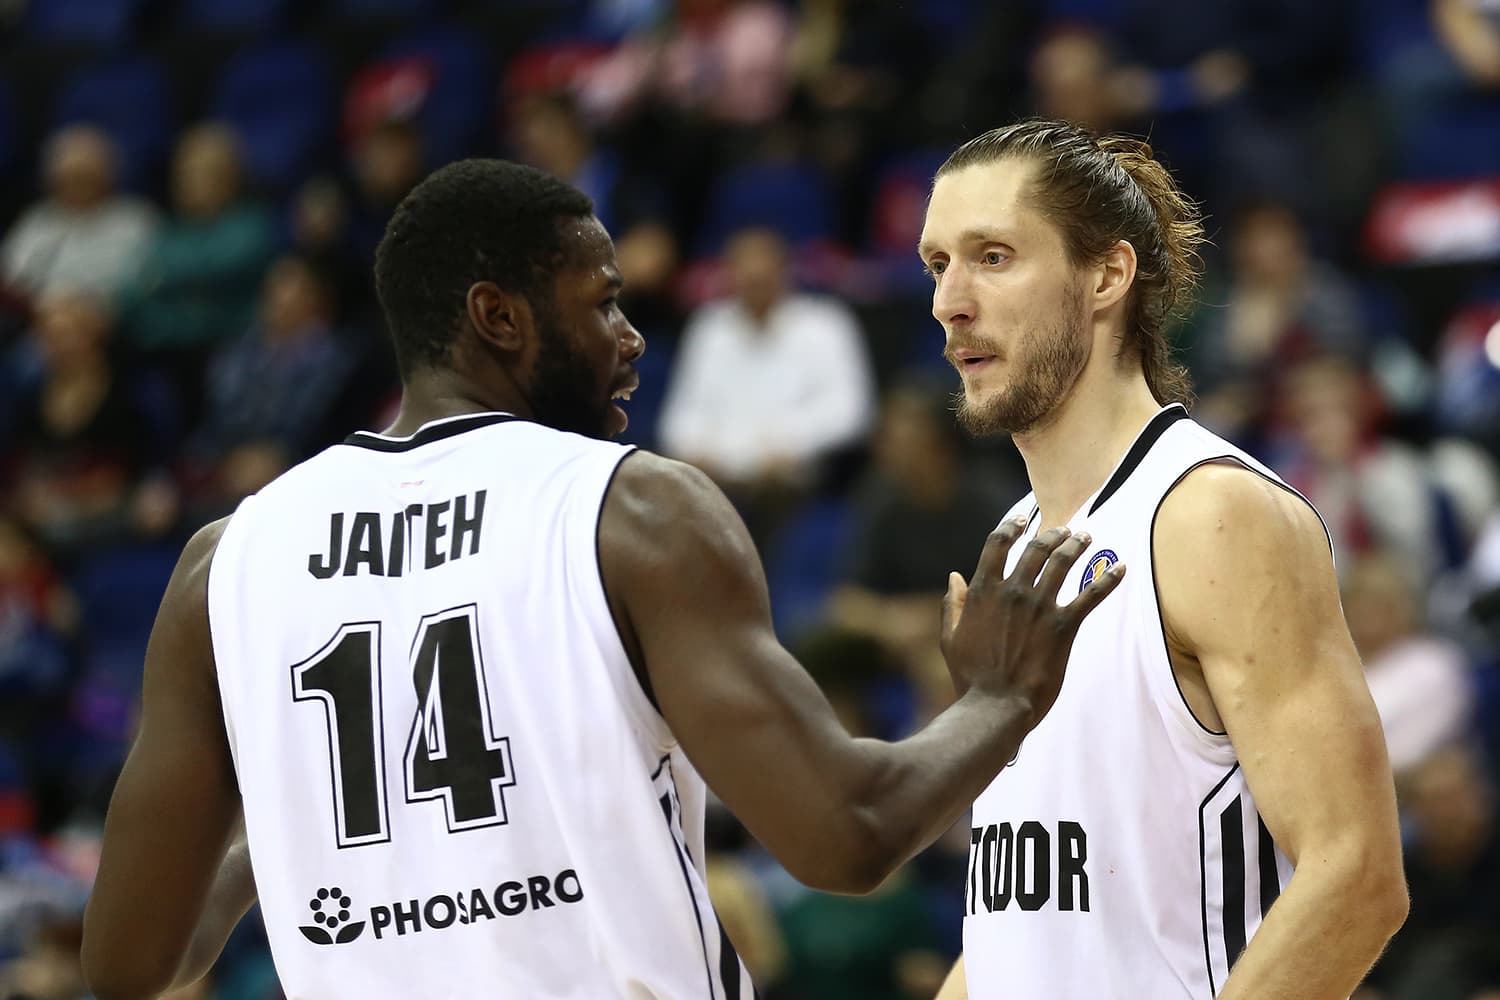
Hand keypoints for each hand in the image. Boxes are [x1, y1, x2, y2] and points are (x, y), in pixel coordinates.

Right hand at [940, 520, 1123, 721]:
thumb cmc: (970, 677)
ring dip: (1077, 545)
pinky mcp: (1064, 626)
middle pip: (1036, 548)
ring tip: (1086, 537)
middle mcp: (1013, 592)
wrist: (996, 707)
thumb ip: (951, 605)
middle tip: (1065, 530)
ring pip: (1063, 563)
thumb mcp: (950, 639)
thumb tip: (954, 576)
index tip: (1022, 519)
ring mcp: (1040, 607)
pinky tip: (1121, 568)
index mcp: (983, 591)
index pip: (997, 544)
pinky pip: (1092, 596)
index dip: (1011, 526)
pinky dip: (1108, 579)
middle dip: (1052, 534)